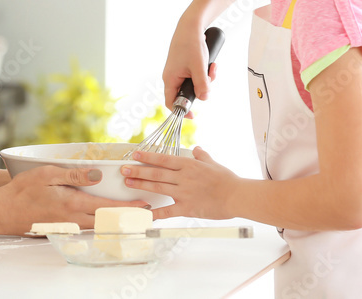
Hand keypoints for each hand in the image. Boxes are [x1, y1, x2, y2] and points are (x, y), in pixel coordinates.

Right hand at [0, 165, 148, 232]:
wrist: (4, 212)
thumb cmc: (23, 191)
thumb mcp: (48, 174)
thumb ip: (74, 176)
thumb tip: (98, 175)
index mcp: (73, 204)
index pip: (108, 207)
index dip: (129, 208)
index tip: (145, 206)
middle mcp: (74, 219)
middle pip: (108, 221)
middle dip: (128, 218)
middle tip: (145, 215)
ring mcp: (68, 227)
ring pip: (98, 227)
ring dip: (115, 222)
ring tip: (130, 216)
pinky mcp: (61, 230)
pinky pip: (86, 229)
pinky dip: (99, 225)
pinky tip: (103, 220)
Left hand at [120, 147, 236, 220]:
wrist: (237, 196)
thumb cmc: (227, 179)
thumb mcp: (213, 163)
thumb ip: (202, 156)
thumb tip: (197, 149)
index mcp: (189, 165)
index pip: (163, 159)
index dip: (148, 156)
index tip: (135, 154)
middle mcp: (183, 177)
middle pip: (156, 173)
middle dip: (138, 171)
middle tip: (123, 170)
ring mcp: (184, 193)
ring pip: (158, 188)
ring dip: (141, 185)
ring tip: (128, 183)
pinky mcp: (187, 208)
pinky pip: (168, 211)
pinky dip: (155, 213)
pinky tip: (143, 213)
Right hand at [162, 14, 217, 112]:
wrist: (191, 26)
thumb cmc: (191, 44)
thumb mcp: (198, 66)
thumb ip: (202, 84)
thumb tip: (204, 98)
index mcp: (170, 79)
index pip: (171, 102)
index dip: (181, 110)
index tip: (193, 115)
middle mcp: (172, 76)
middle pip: (187, 93)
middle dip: (202, 88)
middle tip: (210, 77)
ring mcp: (179, 71)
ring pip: (194, 84)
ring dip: (206, 78)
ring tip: (212, 66)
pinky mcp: (185, 66)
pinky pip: (196, 75)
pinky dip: (205, 72)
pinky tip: (211, 63)